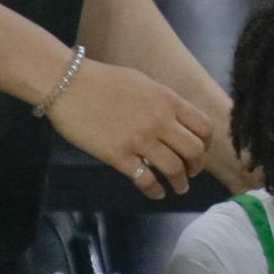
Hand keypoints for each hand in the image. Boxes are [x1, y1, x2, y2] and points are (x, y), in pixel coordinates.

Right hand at [48, 57, 212, 200]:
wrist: (66, 84)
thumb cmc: (103, 80)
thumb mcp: (143, 83)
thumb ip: (163, 102)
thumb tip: (176, 118)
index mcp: (168, 101)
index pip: (204, 127)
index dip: (207, 143)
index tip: (201, 150)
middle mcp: (160, 121)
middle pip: (194, 151)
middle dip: (197, 166)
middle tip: (191, 172)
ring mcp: (140, 139)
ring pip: (174, 169)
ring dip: (180, 182)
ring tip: (179, 187)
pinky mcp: (119, 156)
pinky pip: (146, 180)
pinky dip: (155, 190)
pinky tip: (156, 193)